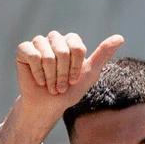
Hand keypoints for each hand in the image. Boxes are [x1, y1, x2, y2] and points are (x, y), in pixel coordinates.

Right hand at [0, 31, 123, 143]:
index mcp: (71, 41)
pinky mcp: (24, 50)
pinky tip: (39, 80)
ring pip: (47, 54)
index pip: (76, 47)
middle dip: (62, 73)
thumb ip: (103, 55)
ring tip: (50, 85)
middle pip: (62, 50)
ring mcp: (38, 43)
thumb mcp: (89, 74)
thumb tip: (120, 38)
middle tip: (60, 85)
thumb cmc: (69, 91)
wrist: (48, 105)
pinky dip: (37, 72)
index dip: (75, 67)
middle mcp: (55, 39)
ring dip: (50, 76)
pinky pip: (32, 54)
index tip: (73, 80)